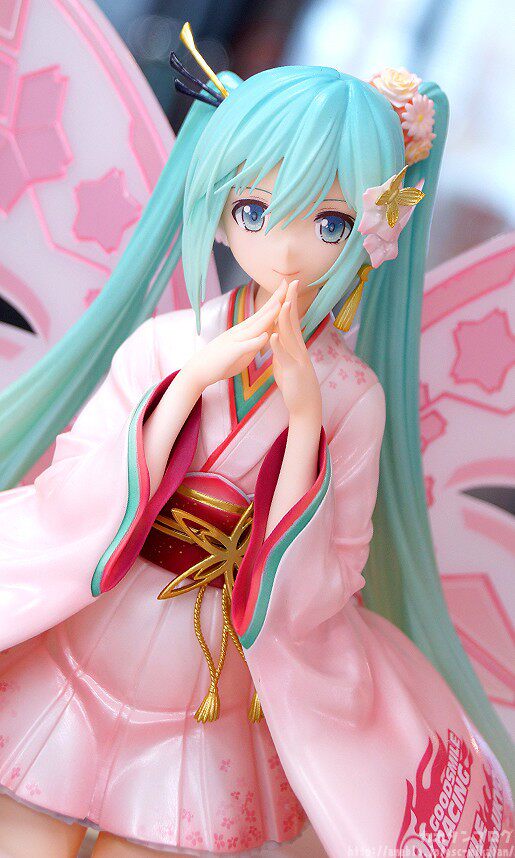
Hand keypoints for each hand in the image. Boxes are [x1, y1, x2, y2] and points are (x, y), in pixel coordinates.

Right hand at [183, 280, 287, 392]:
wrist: (199, 370)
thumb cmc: (221, 361)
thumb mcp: (242, 349)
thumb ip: (254, 341)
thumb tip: (266, 335)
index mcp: (245, 331)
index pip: (263, 312)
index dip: (276, 299)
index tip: (287, 286)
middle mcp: (240, 331)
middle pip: (261, 313)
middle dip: (275, 299)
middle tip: (288, 283)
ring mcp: (235, 340)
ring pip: (254, 327)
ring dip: (268, 316)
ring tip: (280, 304)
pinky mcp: (231, 353)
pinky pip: (245, 346)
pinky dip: (255, 341)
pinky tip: (265, 336)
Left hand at [270, 281, 321, 420]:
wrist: (305, 406)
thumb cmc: (295, 385)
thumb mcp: (287, 362)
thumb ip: (282, 349)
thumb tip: (277, 337)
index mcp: (296, 345)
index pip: (293, 319)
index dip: (290, 301)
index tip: (289, 285)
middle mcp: (299, 348)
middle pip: (294, 321)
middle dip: (292, 301)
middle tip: (292, 282)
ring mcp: (297, 359)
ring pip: (290, 336)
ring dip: (286, 319)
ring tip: (283, 303)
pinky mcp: (292, 371)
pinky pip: (284, 356)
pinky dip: (278, 345)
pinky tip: (274, 335)